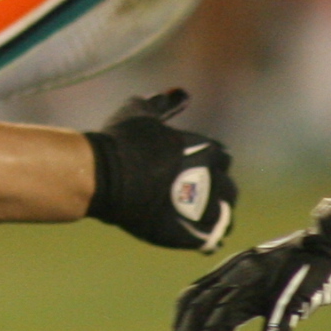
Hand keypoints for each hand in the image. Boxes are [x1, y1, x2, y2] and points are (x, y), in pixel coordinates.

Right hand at [85, 89, 236, 250]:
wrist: (102, 175)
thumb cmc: (120, 140)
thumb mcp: (140, 111)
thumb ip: (164, 103)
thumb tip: (181, 91)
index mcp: (206, 150)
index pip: (222, 159)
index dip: (209, 165)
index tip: (194, 171)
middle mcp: (212, 178)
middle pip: (228, 189)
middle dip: (216, 192)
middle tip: (195, 198)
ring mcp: (203, 208)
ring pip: (222, 215)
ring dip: (214, 216)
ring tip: (197, 221)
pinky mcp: (191, 232)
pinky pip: (210, 238)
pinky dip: (206, 238)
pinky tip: (197, 239)